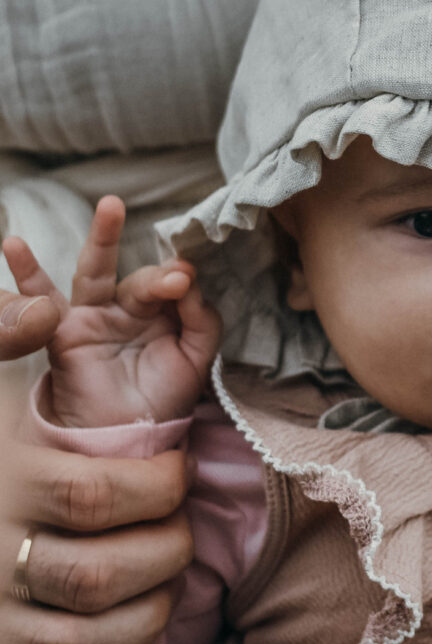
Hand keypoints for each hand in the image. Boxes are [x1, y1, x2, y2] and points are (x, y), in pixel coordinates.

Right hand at [0, 262, 196, 643]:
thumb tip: (45, 308)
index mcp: (0, 481)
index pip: (101, 494)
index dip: (159, 489)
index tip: (174, 477)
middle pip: (103, 576)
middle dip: (165, 557)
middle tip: (178, 537)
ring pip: (81, 643)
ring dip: (144, 619)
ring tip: (160, 588)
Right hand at [2, 195, 219, 426]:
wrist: (128, 435)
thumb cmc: (163, 397)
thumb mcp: (196, 358)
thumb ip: (201, 320)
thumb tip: (189, 282)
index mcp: (164, 313)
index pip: (174, 288)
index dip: (182, 286)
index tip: (186, 286)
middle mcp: (129, 308)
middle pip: (142, 279)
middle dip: (157, 271)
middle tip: (175, 270)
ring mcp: (95, 315)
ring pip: (97, 272)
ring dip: (103, 239)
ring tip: (111, 207)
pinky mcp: (64, 330)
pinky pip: (43, 299)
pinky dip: (27, 272)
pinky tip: (14, 246)